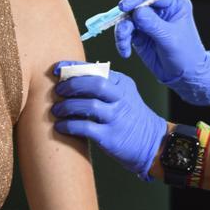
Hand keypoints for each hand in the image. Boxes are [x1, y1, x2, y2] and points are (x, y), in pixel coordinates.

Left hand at [51, 61, 167, 179]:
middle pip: (95, 84)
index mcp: (122, 84)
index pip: (96, 69)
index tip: (57, 70)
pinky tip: (60, 126)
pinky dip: (69, 126)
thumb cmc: (131, 117)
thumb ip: (104, 86)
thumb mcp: (124, 95)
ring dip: (67, 106)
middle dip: (72, 85)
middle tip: (58, 91)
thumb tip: (70, 80)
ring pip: (89, 105)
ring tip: (56, 110)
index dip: (73, 67)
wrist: (153, 142)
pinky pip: (86, 128)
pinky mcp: (111, 137)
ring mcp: (117, 118)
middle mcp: (121, 98)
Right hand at [113, 0, 209, 105]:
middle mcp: (160, 9)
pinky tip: (125, 52)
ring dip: (122, 31)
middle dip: (126, 15)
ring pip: (128, 19)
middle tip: (120, 24)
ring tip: (124, 45)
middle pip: (136, 4)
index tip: (125, 7)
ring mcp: (148, 21)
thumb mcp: (171, 39)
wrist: (183, 76)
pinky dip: (122, 41)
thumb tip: (136, 12)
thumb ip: (153, 24)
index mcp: (174, 4)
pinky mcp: (139, 34)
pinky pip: (125, 33)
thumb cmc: (186, 55)